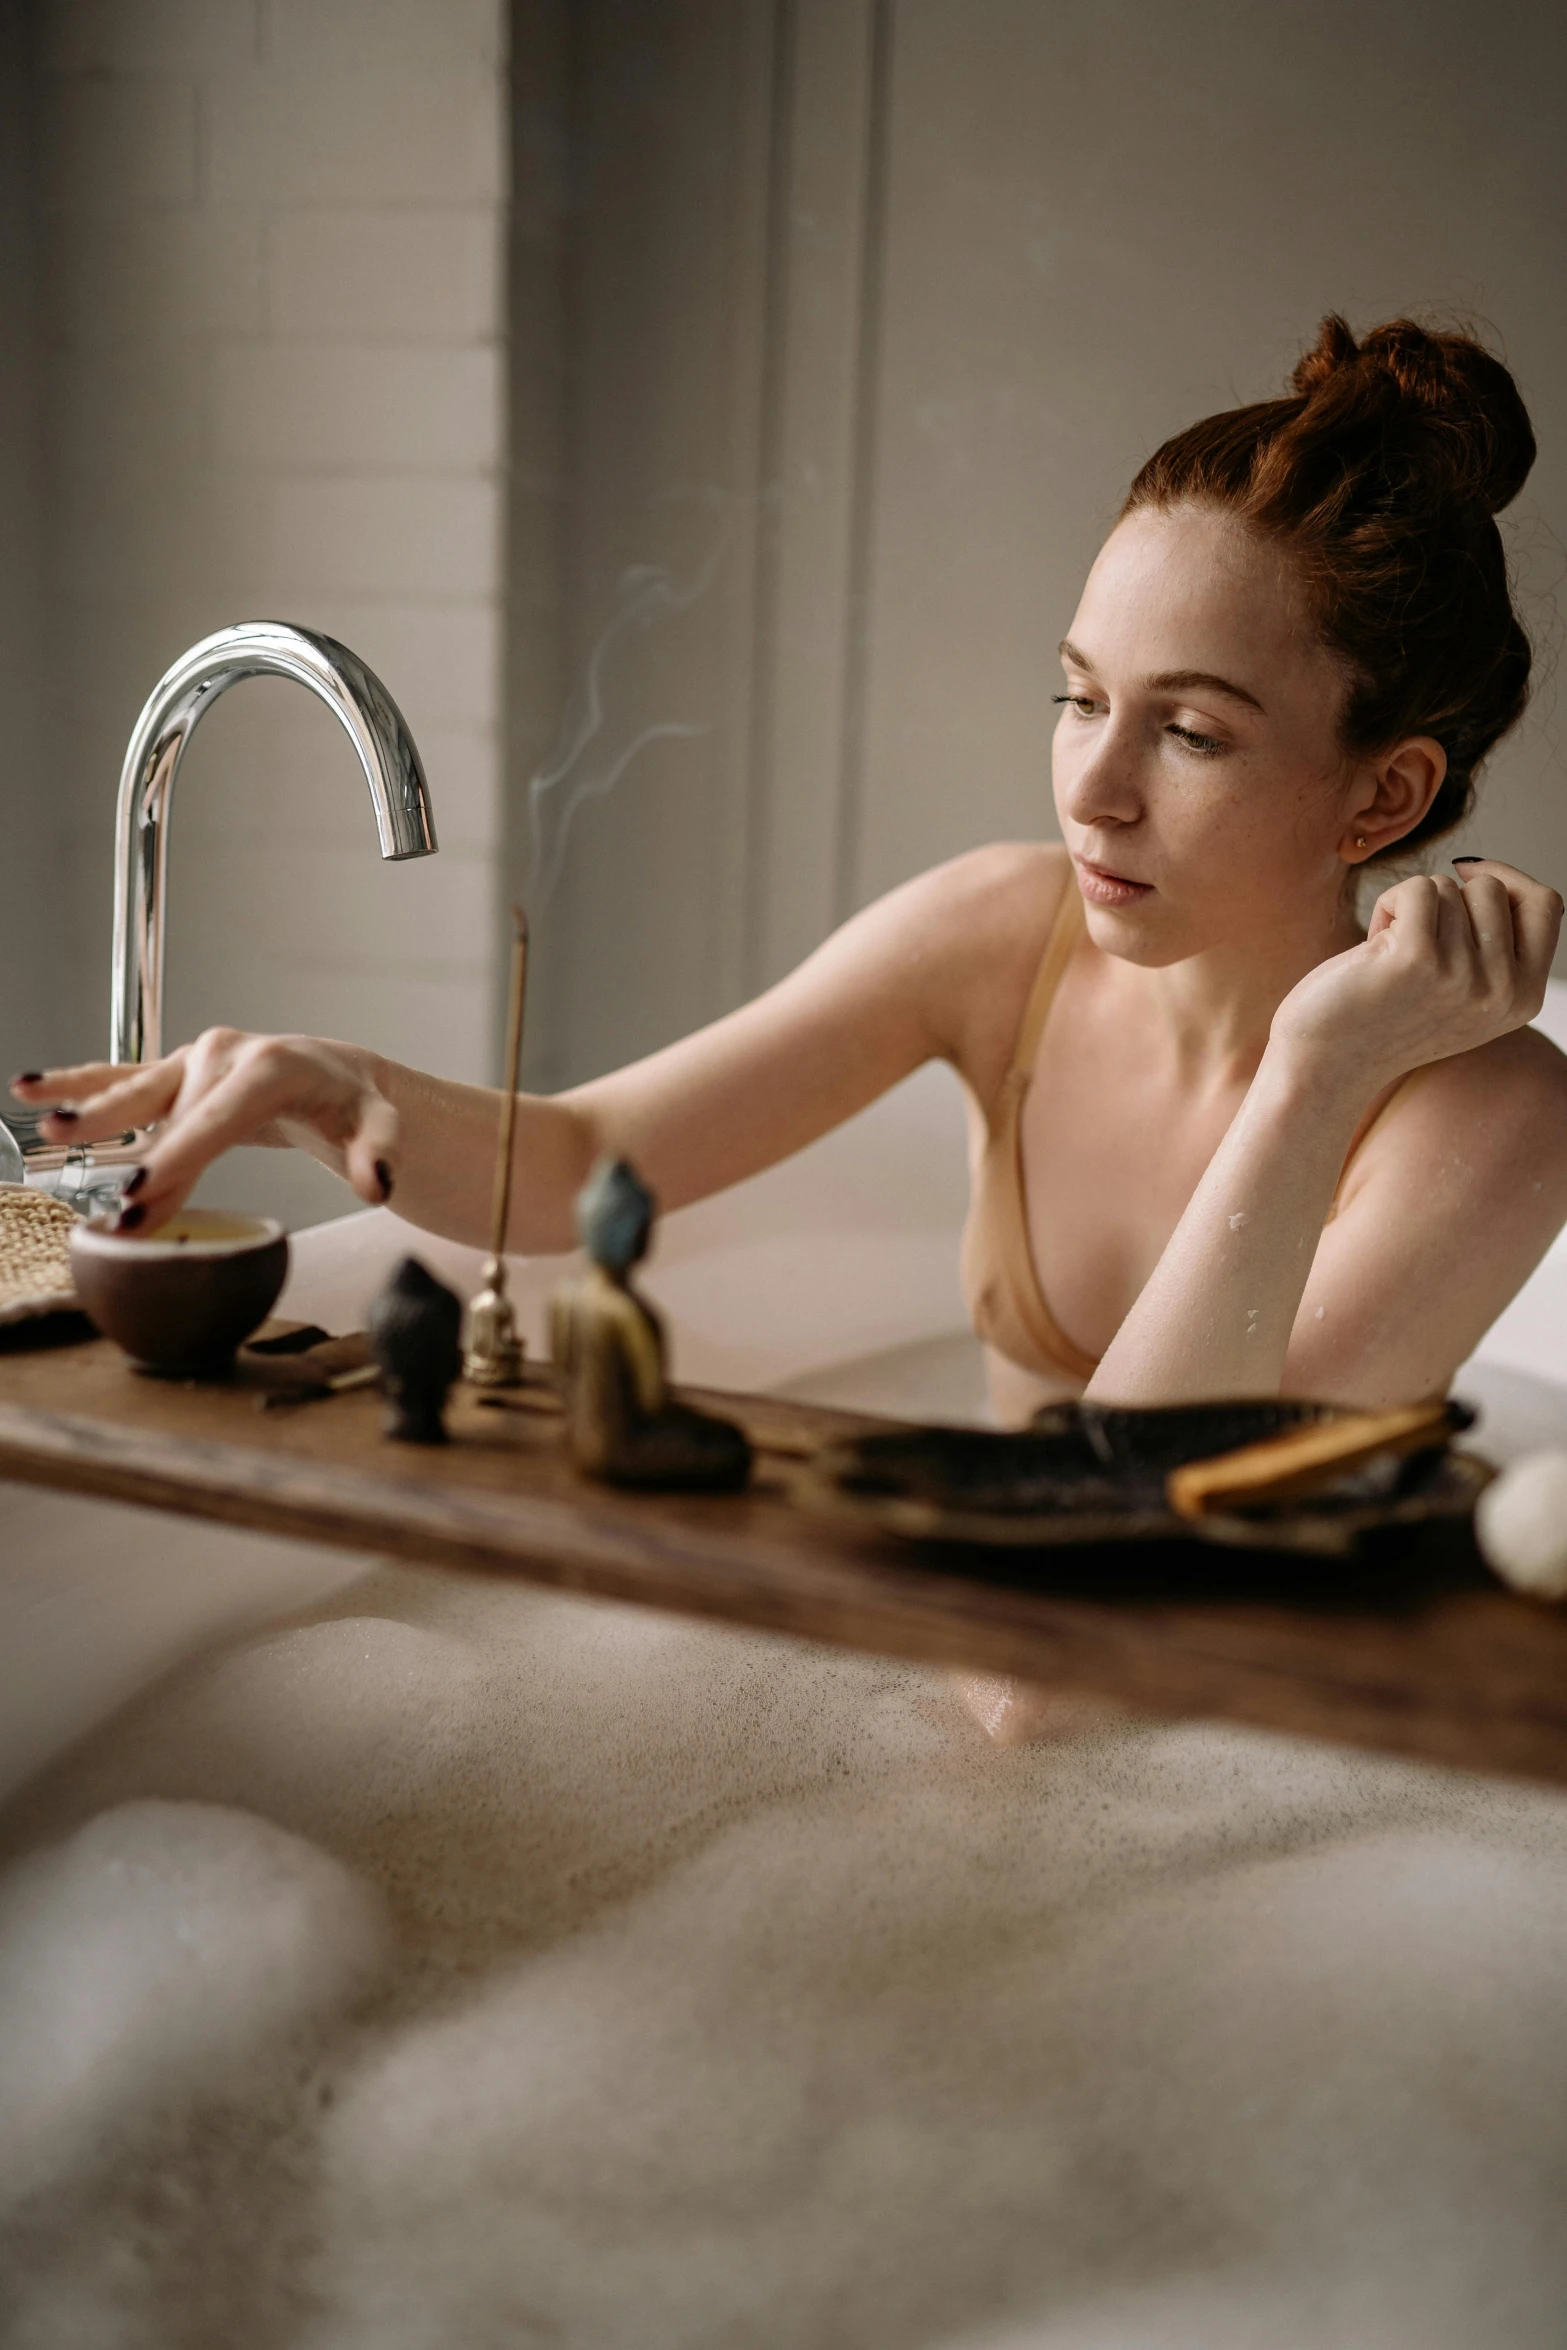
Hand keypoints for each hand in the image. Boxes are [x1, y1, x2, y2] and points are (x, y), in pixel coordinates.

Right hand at [9, 1029, 398, 1227]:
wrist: (336, 1075)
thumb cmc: (355, 1104)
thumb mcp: (380, 1126)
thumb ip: (378, 1152)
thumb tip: (373, 1184)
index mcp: (269, 1069)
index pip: (218, 1120)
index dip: (177, 1159)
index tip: (142, 1195)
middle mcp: (223, 1057)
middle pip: (173, 1118)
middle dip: (142, 1165)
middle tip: (116, 1209)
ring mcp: (193, 1062)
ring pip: (135, 1092)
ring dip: (91, 1114)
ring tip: (46, 1131)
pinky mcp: (174, 1074)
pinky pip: (119, 1079)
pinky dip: (76, 1083)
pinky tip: (30, 1088)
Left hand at [1270, 860, 1562, 1095]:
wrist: (1328, 1065)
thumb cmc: (1388, 1017)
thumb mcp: (1464, 992)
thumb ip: (1495, 947)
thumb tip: (1487, 872)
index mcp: (1523, 999)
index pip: (1546, 905)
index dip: (1509, 878)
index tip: (1469, 876)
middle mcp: (1501, 991)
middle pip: (1492, 889)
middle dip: (1447, 900)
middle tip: (1415, 944)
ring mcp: (1462, 975)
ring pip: (1448, 888)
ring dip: (1411, 910)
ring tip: (1390, 957)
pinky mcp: (1417, 958)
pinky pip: (1415, 889)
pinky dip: (1388, 905)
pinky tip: (1372, 948)